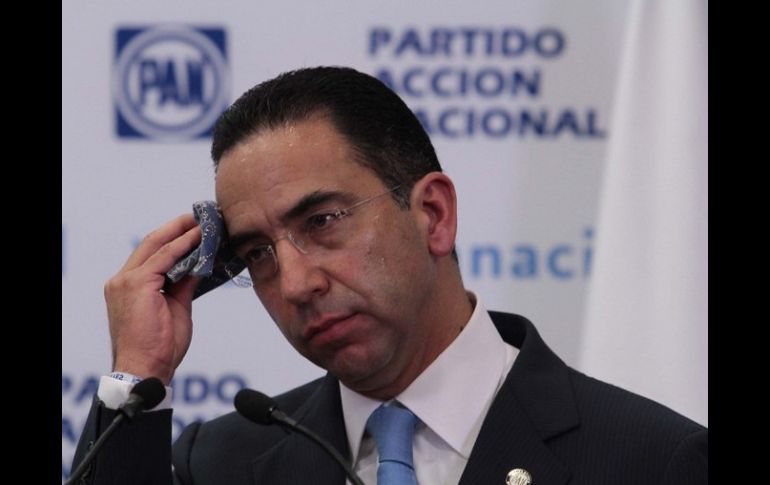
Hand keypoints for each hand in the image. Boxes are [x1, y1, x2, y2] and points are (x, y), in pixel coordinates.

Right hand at [104, 214, 201, 384]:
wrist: (147, 368)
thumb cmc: (160, 346)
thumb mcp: (176, 307)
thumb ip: (184, 283)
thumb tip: (199, 264)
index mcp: (127, 285)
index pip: (151, 253)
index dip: (173, 238)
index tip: (194, 228)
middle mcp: (122, 280)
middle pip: (151, 243)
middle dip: (177, 227)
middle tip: (202, 218)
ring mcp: (126, 281)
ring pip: (157, 245)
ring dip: (183, 232)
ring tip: (205, 223)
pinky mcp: (137, 284)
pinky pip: (164, 257)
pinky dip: (183, 245)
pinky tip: (199, 237)